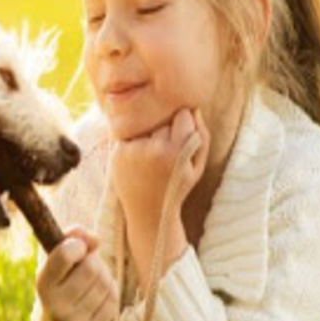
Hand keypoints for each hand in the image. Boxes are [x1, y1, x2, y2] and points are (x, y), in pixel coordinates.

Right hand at [35, 227, 118, 320]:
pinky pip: (113, 299)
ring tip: (93, 282)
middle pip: (91, 268)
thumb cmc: (63, 281)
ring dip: (104, 276)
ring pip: (105, 283)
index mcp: (43, 283)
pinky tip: (99, 297)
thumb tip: (94, 239)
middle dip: (94, 262)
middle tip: (87, 267)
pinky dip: (111, 292)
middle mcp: (55, 305)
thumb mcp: (59, 258)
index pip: (64, 255)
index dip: (77, 245)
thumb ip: (73, 237)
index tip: (78, 247)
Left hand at [111, 108, 209, 287]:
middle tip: (166, 152)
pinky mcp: (118, 152)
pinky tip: (138, 160)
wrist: (148, 213)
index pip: (183, 114)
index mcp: (177, 152)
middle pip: (163, 118)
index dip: (184, 124)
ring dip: (149, 133)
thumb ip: (202, 135)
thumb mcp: (197, 166)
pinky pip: (130, 132)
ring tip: (151, 157)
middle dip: (166, 129)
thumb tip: (193, 107)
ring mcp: (133, 150)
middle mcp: (154, 149)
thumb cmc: (176, 187)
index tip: (183, 137)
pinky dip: (134, 141)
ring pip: (146, 123)